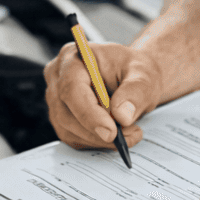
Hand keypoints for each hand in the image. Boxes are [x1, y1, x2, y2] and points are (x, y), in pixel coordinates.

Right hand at [43, 41, 160, 151]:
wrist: (133, 78)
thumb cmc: (134, 70)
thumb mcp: (143, 74)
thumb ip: (135, 92)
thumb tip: (122, 116)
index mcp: (72, 57)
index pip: (71, 88)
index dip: (89, 113)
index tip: (111, 131)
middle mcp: (57, 77)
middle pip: (66, 113)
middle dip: (98, 131)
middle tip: (130, 134)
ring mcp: (56, 100)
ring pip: (69, 130)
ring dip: (100, 139)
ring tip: (130, 132)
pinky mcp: (61, 118)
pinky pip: (74, 138)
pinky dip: (97, 142)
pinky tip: (117, 134)